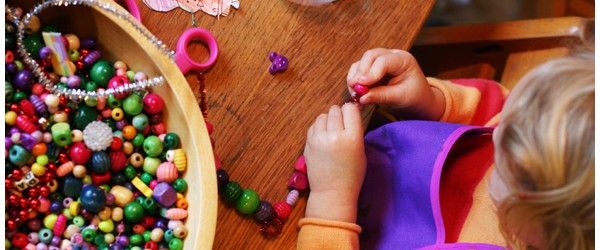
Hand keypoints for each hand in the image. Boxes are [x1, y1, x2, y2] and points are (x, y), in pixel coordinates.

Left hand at [303, 103, 365, 222]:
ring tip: (332, 132)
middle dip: (339, 115)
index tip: (351, 117)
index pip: (350, 109)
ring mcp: (318, 139)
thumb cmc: (351, 174)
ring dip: (328, 120)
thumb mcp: (361, 151)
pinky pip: (313, 125)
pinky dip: (319, 128)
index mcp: (352, 138)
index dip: (351, 111)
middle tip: (341, 126)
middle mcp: (334, 135)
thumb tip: (348, 113)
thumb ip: (354, 131)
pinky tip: (323, 137)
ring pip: (322, 115)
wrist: (332, 192)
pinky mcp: (308, 143)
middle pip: (335, 110)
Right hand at [346, 48, 444, 120]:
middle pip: (369, 56)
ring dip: (355, 78)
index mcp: (403, 60)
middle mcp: (391, 56)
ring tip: (355, 95)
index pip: (384, 61)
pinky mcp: (372, 70)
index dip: (371, 72)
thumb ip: (381, 96)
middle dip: (360, 72)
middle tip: (354, 88)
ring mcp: (380, 61)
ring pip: (361, 63)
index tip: (361, 85)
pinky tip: (356, 96)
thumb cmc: (415, 98)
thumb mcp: (400, 98)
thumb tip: (361, 97)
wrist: (418, 102)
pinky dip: (354, 83)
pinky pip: (358, 72)